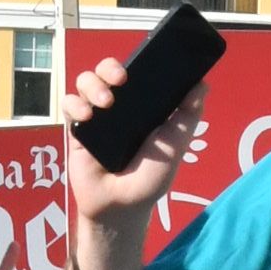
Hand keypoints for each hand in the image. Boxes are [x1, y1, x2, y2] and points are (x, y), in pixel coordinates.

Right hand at [61, 59, 205, 230]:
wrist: (122, 207)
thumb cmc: (150, 178)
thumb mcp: (176, 145)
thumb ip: (188, 115)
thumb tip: (202, 83)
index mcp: (140, 106)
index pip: (135, 73)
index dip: (135, 63)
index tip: (141, 65)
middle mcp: (117, 107)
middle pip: (105, 70)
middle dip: (110, 67)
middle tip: (121, 80)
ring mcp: (95, 116)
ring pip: (85, 81)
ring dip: (92, 84)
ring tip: (106, 103)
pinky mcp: (77, 130)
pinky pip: (68, 104)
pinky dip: (75, 104)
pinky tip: (87, 117)